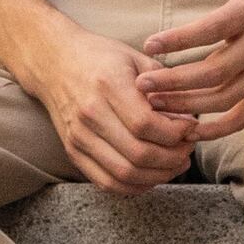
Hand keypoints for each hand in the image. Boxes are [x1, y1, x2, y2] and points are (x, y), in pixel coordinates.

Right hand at [39, 17, 200, 192]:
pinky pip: (106, 182)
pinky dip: (134, 186)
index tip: (190, 128)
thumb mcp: (136, 59)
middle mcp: (90, 114)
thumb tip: (187, 122)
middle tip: (187, 150)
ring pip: (124, 174)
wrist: (53, 62)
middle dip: (172, 158)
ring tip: (176, 164)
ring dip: (157, 176)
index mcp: (109, 85)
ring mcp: (78, 137)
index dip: (175, 133)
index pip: (146, 124)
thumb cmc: (101, 57)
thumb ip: (164, 89)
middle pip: (138, 154)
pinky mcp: (72, 152)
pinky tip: (152, 175)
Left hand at [143, 0, 243, 146]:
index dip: (178, 40)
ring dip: (187, 105)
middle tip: (142, 84)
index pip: (210, 30)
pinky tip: (189, 129)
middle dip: (174, 82)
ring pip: (223, 99)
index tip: (150, 44)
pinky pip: (241, 118)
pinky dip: (215, 130)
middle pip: (213, 72)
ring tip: (155, 103)